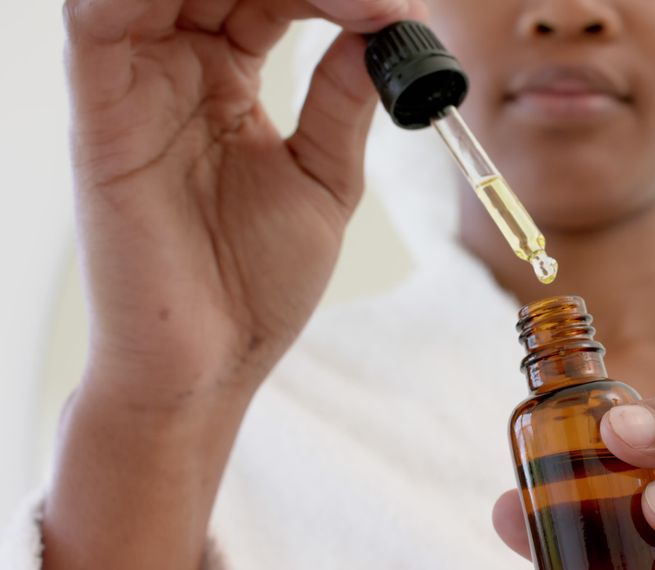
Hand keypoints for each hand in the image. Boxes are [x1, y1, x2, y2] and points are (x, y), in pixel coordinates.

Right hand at [47, 2, 423, 566]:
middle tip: (380, 3)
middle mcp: (175, 70)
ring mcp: (136, 85)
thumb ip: (343, 100)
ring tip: (337, 0)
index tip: (402, 11)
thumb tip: (385, 26)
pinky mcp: (103, 111)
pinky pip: (101, 21)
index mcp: (223, 81)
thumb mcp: (324, 179)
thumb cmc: (256, 284)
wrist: (211, 366)